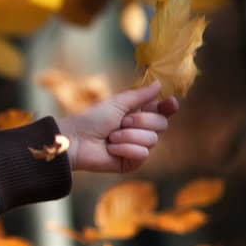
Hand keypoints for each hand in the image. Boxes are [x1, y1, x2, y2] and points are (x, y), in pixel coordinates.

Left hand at [56, 80, 180, 174]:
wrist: (76, 139)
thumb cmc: (92, 119)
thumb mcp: (117, 103)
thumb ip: (140, 95)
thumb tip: (159, 83)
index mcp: (139, 114)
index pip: (163, 111)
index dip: (169, 107)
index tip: (169, 103)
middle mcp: (141, 130)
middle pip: (162, 124)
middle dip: (141, 121)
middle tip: (122, 121)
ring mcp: (137, 147)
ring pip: (152, 140)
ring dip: (128, 136)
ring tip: (111, 136)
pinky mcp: (131, 162)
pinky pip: (142, 154)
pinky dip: (125, 148)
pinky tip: (111, 149)